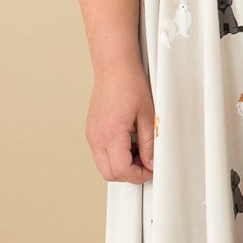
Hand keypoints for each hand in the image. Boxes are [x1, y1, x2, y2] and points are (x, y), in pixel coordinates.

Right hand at [87, 62, 155, 183]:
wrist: (114, 68)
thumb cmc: (129, 84)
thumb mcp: (148, 116)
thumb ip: (150, 143)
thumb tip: (152, 162)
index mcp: (111, 134)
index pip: (121, 170)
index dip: (139, 175)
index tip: (151, 170)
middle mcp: (96, 137)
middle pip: (110, 173)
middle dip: (130, 174)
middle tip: (146, 162)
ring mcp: (91, 134)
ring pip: (103, 165)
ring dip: (122, 165)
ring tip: (139, 150)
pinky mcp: (91, 130)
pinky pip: (100, 153)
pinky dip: (114, 155)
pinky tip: (129, 143)